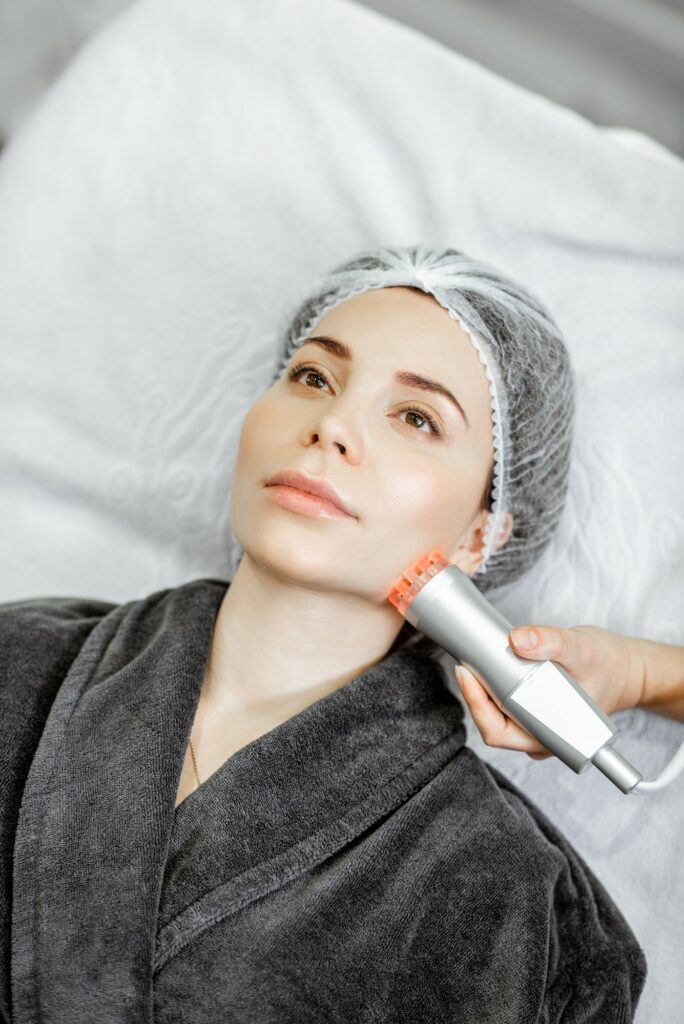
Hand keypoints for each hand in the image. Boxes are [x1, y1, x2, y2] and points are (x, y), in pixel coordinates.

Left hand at [454, 625, 646, 759]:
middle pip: (491, 725)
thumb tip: (517, 639)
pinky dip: (491, 687)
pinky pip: (503, 707)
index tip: (467, 673)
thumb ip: (551, 642)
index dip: (477, 705)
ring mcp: (536, 728)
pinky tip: (487, 668)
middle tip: (467, 663)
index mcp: (552, 736)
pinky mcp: (533, 714)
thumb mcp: (582, 649)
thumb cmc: (608, 666)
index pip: (499, 732)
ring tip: (475, 662)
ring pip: (495, 716)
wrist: (625, 671)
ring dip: (481, 691)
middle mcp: (540, 738)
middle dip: (475, 694)